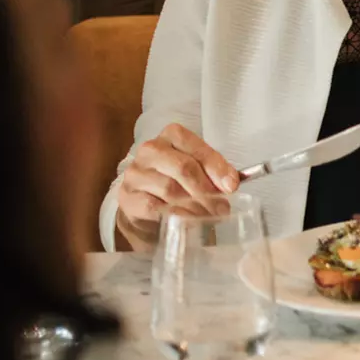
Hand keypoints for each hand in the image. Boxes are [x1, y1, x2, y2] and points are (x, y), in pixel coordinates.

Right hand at [113, 123, 239, 249]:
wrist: (147, 210)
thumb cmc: (178, 185)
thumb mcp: (199, 172)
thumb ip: (215, 173)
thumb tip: (230, 183)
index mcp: (171, 136)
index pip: (195, 145)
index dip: (216, 166)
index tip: (231, 186)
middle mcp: (150, 150)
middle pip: (183, 167)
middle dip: (207, 190)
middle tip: (222, 207)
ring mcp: (136, 174)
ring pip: (170, 189)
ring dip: (195, 206)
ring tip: (209, 216)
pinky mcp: (128, 198)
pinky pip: (155, 207)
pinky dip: (176, 215)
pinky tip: (189, 222)